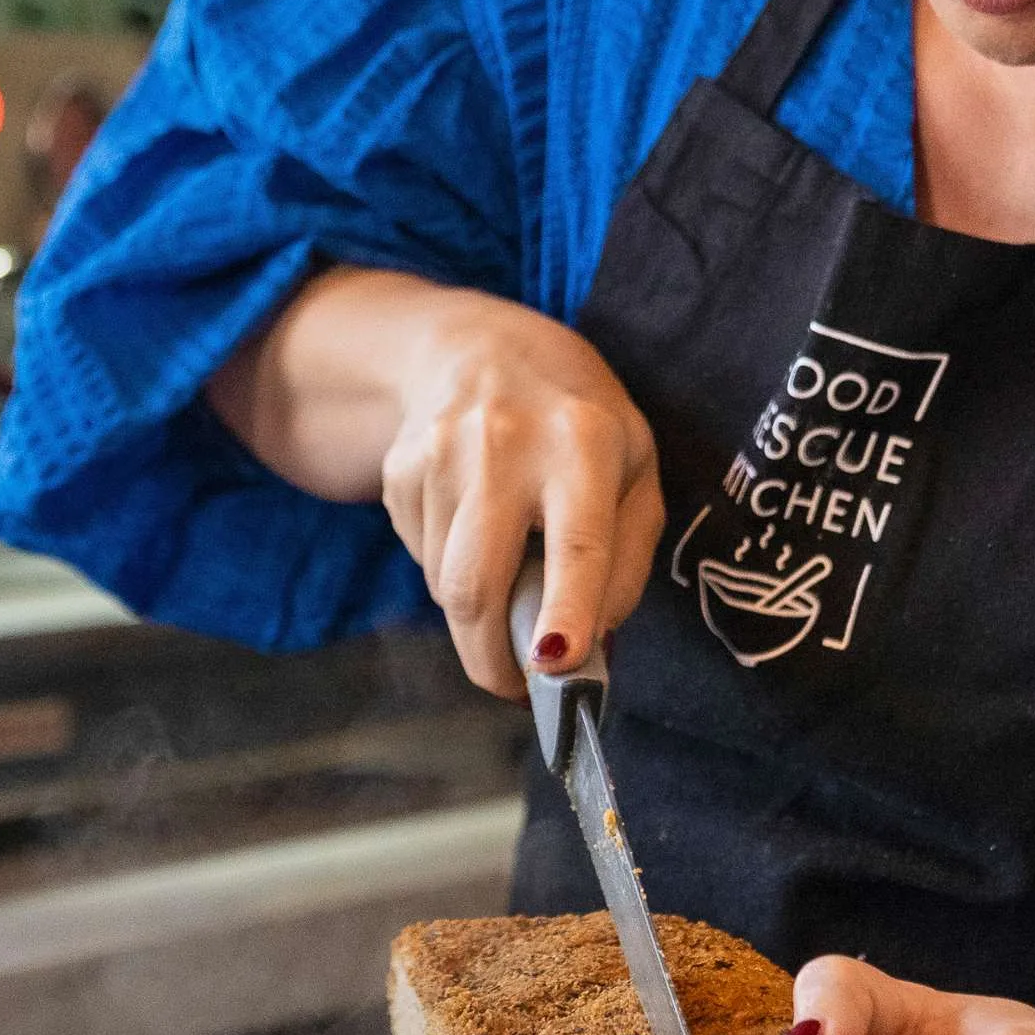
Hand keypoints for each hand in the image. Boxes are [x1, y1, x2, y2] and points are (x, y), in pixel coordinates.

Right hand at [378, 287, 664, 698]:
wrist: (479, 349)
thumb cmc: (578, 421)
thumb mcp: (634, 469)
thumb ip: (626, 556)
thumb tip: (591, 645)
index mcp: (584, 442)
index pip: (577, 542)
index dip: (567, 610)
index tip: (556, 665)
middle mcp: (505, 444)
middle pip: (478, 583)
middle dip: (492, 658)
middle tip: (515, 686)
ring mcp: (441, 454)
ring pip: (445, 584)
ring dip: (477, 613)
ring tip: (510, 578)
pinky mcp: (399, 470)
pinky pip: (422, 558)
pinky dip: (450, 571)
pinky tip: (475, 530)